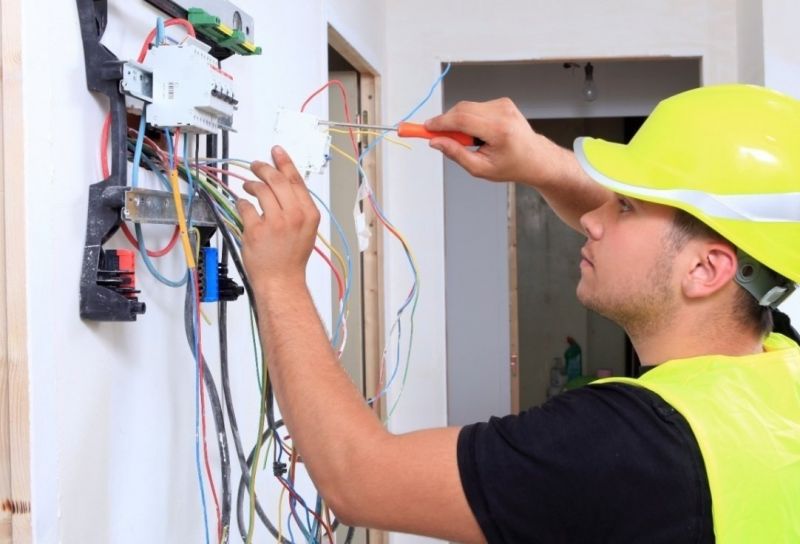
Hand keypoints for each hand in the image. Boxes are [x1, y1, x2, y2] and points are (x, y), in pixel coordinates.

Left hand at [237, 146, 320, 293]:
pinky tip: (242, 205)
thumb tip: (282, 183)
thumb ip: (297, 206)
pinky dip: (242, 203)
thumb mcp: (305, 229)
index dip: (285, 162)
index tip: (277, 151)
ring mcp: (275, 222)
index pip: (295, 180)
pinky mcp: (256, 230)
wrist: (281, 281)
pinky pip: (246, 207)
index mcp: (309, 214)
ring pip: (260, 190)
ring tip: (248, 187)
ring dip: (251, 185)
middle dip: (264, 169)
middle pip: (276, 180)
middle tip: (256, 166)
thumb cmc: (291, 258)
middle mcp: (294, 215)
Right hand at [425, 97, 561, 185]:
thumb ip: (455, 154)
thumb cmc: (512, 165)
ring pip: (466, 107)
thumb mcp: (481, 168)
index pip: (461, 119)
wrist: (535, 158)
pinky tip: (479, 133)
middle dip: (445, 122)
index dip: (440, 122)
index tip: (425, 127)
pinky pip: (475, 107)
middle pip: (461, 110)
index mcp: (499, 130)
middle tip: (438, 137)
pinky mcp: (502, 102)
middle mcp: (502, 113)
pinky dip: (469, 119)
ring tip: (470, 141)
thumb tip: (435, 142)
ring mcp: (503, 104)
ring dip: (459, 122)